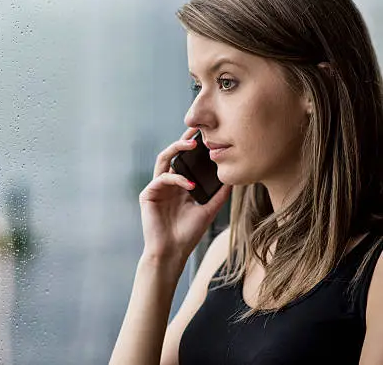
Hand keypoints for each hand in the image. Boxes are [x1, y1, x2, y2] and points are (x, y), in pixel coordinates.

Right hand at [138, 127, 231, 266]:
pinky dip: (177, 179)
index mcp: (179, 184)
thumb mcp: (209, 210)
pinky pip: (162, 179)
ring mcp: (156, 187)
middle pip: (173, 154)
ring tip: (192, 145)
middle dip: (184, 140)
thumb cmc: (188, 233)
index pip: (185, 160)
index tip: (208, 135)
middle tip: (197, 129)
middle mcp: (167, 183)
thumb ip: (219, 194)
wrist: (172, 252)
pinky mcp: (147, 194)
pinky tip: (190, 185)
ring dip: (176, 149)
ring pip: (163, 160)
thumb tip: (235, 177)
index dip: (194, 147)